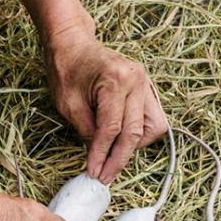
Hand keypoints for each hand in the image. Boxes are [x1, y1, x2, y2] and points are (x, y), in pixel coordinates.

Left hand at [46, 31, 168, 182]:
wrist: (74, 44)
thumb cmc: (66, 69)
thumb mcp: (68, 103)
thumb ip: (87, 130)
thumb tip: (100, 155)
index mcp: (115, 80)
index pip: (112, 129)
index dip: (102, 154)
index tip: (94, 172)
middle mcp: (136, 80)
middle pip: (135, 132)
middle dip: (119, 159)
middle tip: (104, 176)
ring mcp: (145, 83)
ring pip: (153, 127)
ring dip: (135, 146)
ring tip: (114, 156)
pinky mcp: (146, 88)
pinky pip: (153, 118)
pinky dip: (140, 133)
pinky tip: (122, 140)